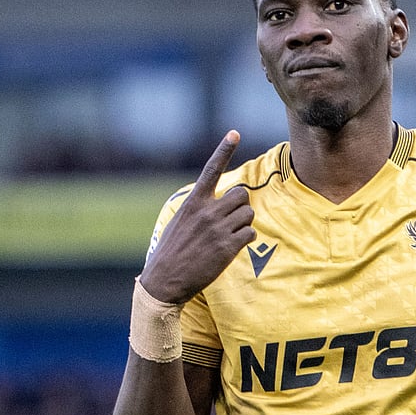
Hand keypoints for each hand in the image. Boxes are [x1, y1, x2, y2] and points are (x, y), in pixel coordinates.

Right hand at [140, 131, 255, 303]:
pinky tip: (233, 247)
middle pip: (241, 194)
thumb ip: (198, 208)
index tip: (234, 133)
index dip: (224, 150)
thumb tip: (218, 202)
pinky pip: (250, 234)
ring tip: (230, 235)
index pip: (211, 170)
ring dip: (244, 223)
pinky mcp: (227, 247)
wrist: (165, 281)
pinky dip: (246, 239)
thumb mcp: (179, 222)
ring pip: (248, 214)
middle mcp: (207, 212)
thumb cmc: (171, 252)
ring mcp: (218, 229)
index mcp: (193, 203)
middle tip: (231, 218)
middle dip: (241, 205)